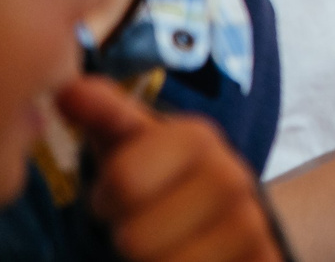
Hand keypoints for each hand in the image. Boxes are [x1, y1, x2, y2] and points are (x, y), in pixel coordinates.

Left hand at [58, 76, 282, 261]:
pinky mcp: (266, 260)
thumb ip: (104, 114)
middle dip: (128, 239)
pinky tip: (186, 261)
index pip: (124, 180)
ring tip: (163, 248)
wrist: (232, 216)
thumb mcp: (135, 142)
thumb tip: (68, 90)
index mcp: (199, 140)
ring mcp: (253, 227)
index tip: (117, 195)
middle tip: (142, 227)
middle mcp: (234, 180)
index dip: (106, 197)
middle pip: (136, 240)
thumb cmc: (166, 178)